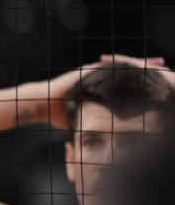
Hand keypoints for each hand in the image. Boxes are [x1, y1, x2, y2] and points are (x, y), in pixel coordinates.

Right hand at [41, 55, 168, 129]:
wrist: (41, 104)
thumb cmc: (59, 114)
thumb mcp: (82, 119)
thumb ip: (93, 123)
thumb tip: (101, 140)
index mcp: (99, 87)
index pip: (126, 83)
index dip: (142, 82)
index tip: (158, 82)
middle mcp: (98, 77)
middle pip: (127, 71)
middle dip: (147, 70)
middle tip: (165, 67)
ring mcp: (93, 73)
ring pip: (122, 66)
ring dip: (140, 65)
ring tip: (157, 64)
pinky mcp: (87, 72)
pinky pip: (108, 66)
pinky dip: (122, 65)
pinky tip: (135, 64)